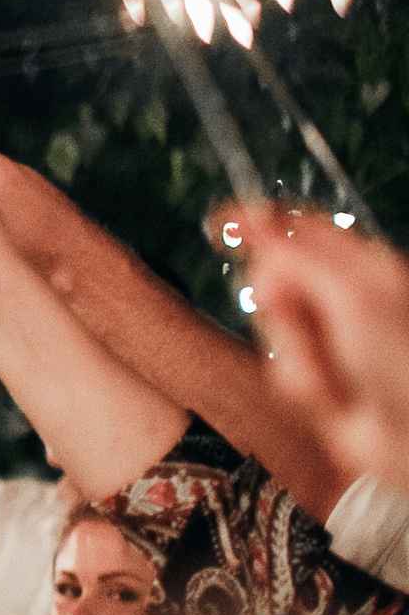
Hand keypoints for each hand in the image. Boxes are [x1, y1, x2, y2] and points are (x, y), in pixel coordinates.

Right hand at [236, 204, 408, 493]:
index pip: (303, 228)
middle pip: (278, 279)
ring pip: (276, 329)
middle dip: (281, 306)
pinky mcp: (319, 374)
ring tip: (331, 373)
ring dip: (296, 354)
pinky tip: (330, 394)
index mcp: (365, 265)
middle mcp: (347, 297)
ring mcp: (331, 337)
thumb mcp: (351, 292)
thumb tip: (258, 221)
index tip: (224, 219)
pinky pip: (283, 368)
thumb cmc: (404, 361)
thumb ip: (300, 254)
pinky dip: (300, 381)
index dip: (263, 223)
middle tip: (297, 319)